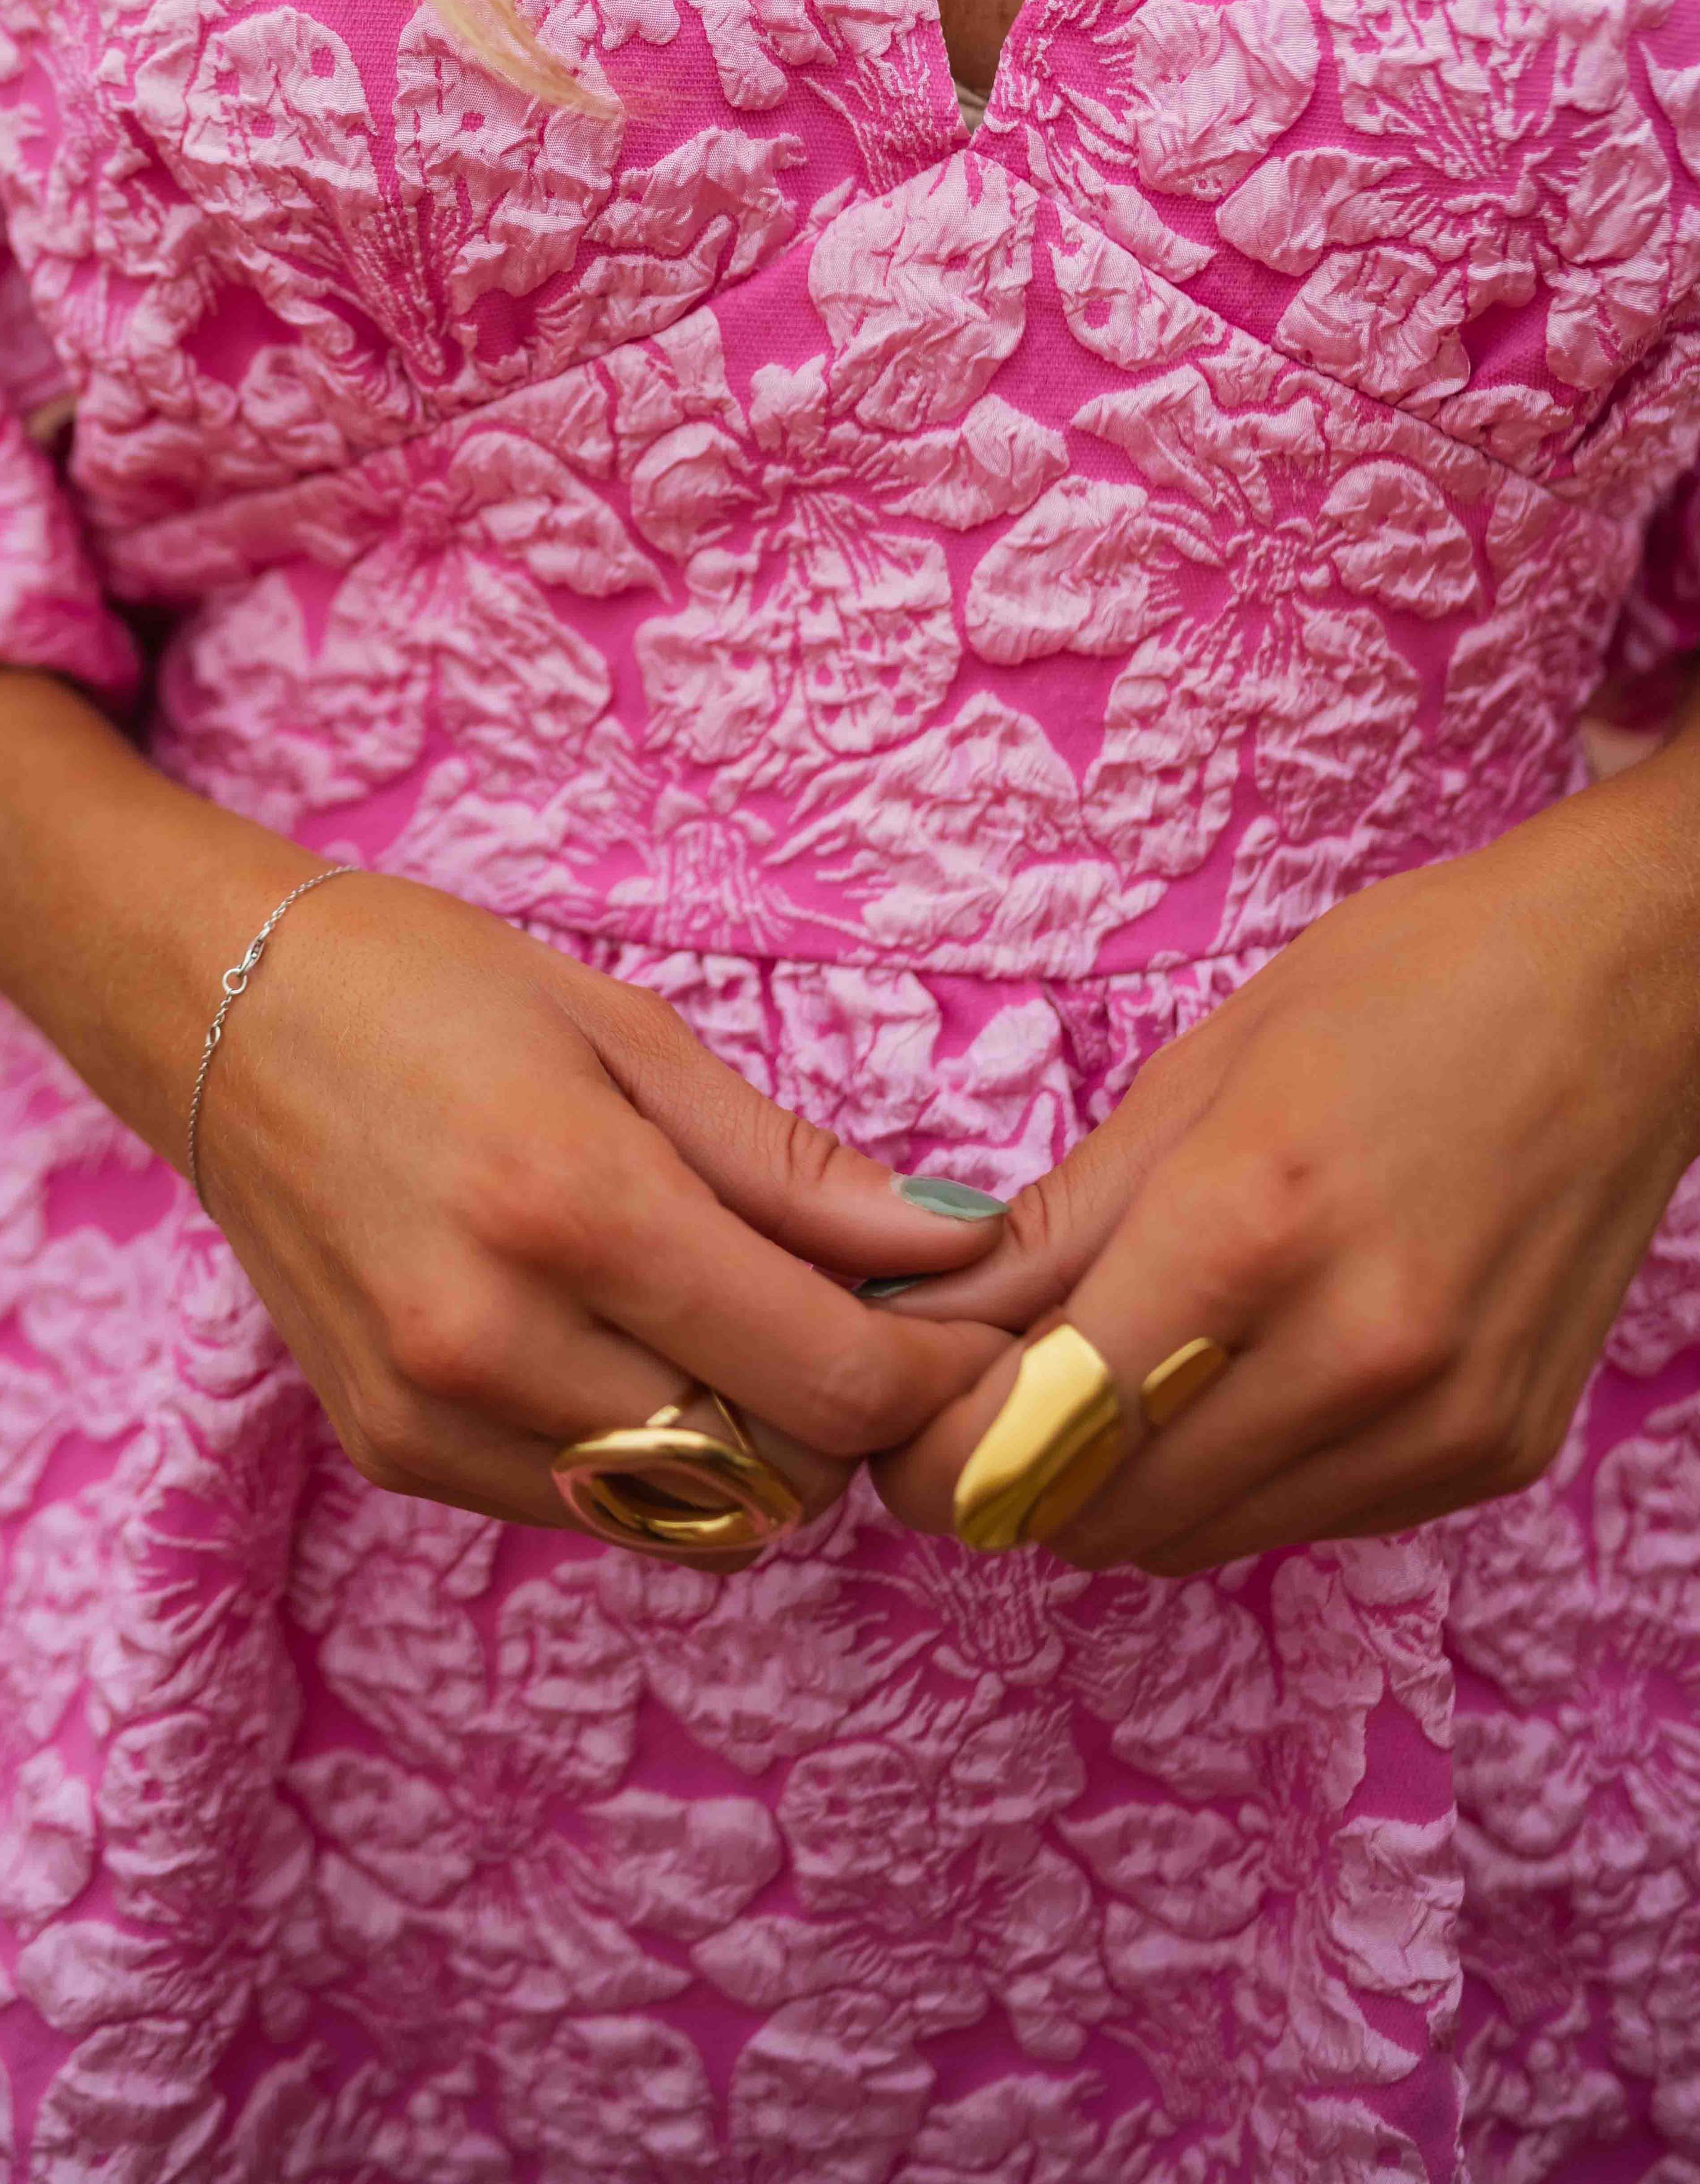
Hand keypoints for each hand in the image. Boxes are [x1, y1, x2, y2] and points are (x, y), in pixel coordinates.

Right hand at [200, 870, 1014, 1537]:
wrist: (220, 1011)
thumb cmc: (431, 988)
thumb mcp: (629, 1033)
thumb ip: (792, 1168)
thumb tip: (954, 1248)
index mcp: (571, 1204)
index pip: (823, 1380)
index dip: (929, 1377)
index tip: (966, 1334)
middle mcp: (491, 1334)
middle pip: (766, 1467)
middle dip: (843, 1413)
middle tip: (860, 1320)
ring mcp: (430, 1410)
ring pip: (680, 1513)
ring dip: (749, 1447)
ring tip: (744, 1331)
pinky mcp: (391, 1449)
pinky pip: (580, 1507)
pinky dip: (644, 1458)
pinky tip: (631, 1350)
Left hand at [862, 750, 1699, 1572]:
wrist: (1625, 992)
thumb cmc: (1401, 991)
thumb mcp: (1195, 1072)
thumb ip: (1056, 1226)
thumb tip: (928, 1325)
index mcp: (1250, 1224)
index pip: (1044, 1425)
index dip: (944, 1454)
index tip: (903, 1434)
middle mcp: (1356, 1346)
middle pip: (1112, 1510)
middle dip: (1018, 1478)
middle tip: (985, 1408)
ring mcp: (1439, 1417)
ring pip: (1205, 1537)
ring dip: (1124, 1490)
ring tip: (1102, 1388)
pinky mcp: (1495, 1451)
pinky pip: (1313, 1517)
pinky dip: (1237, 1479)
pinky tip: (1233, 1381)